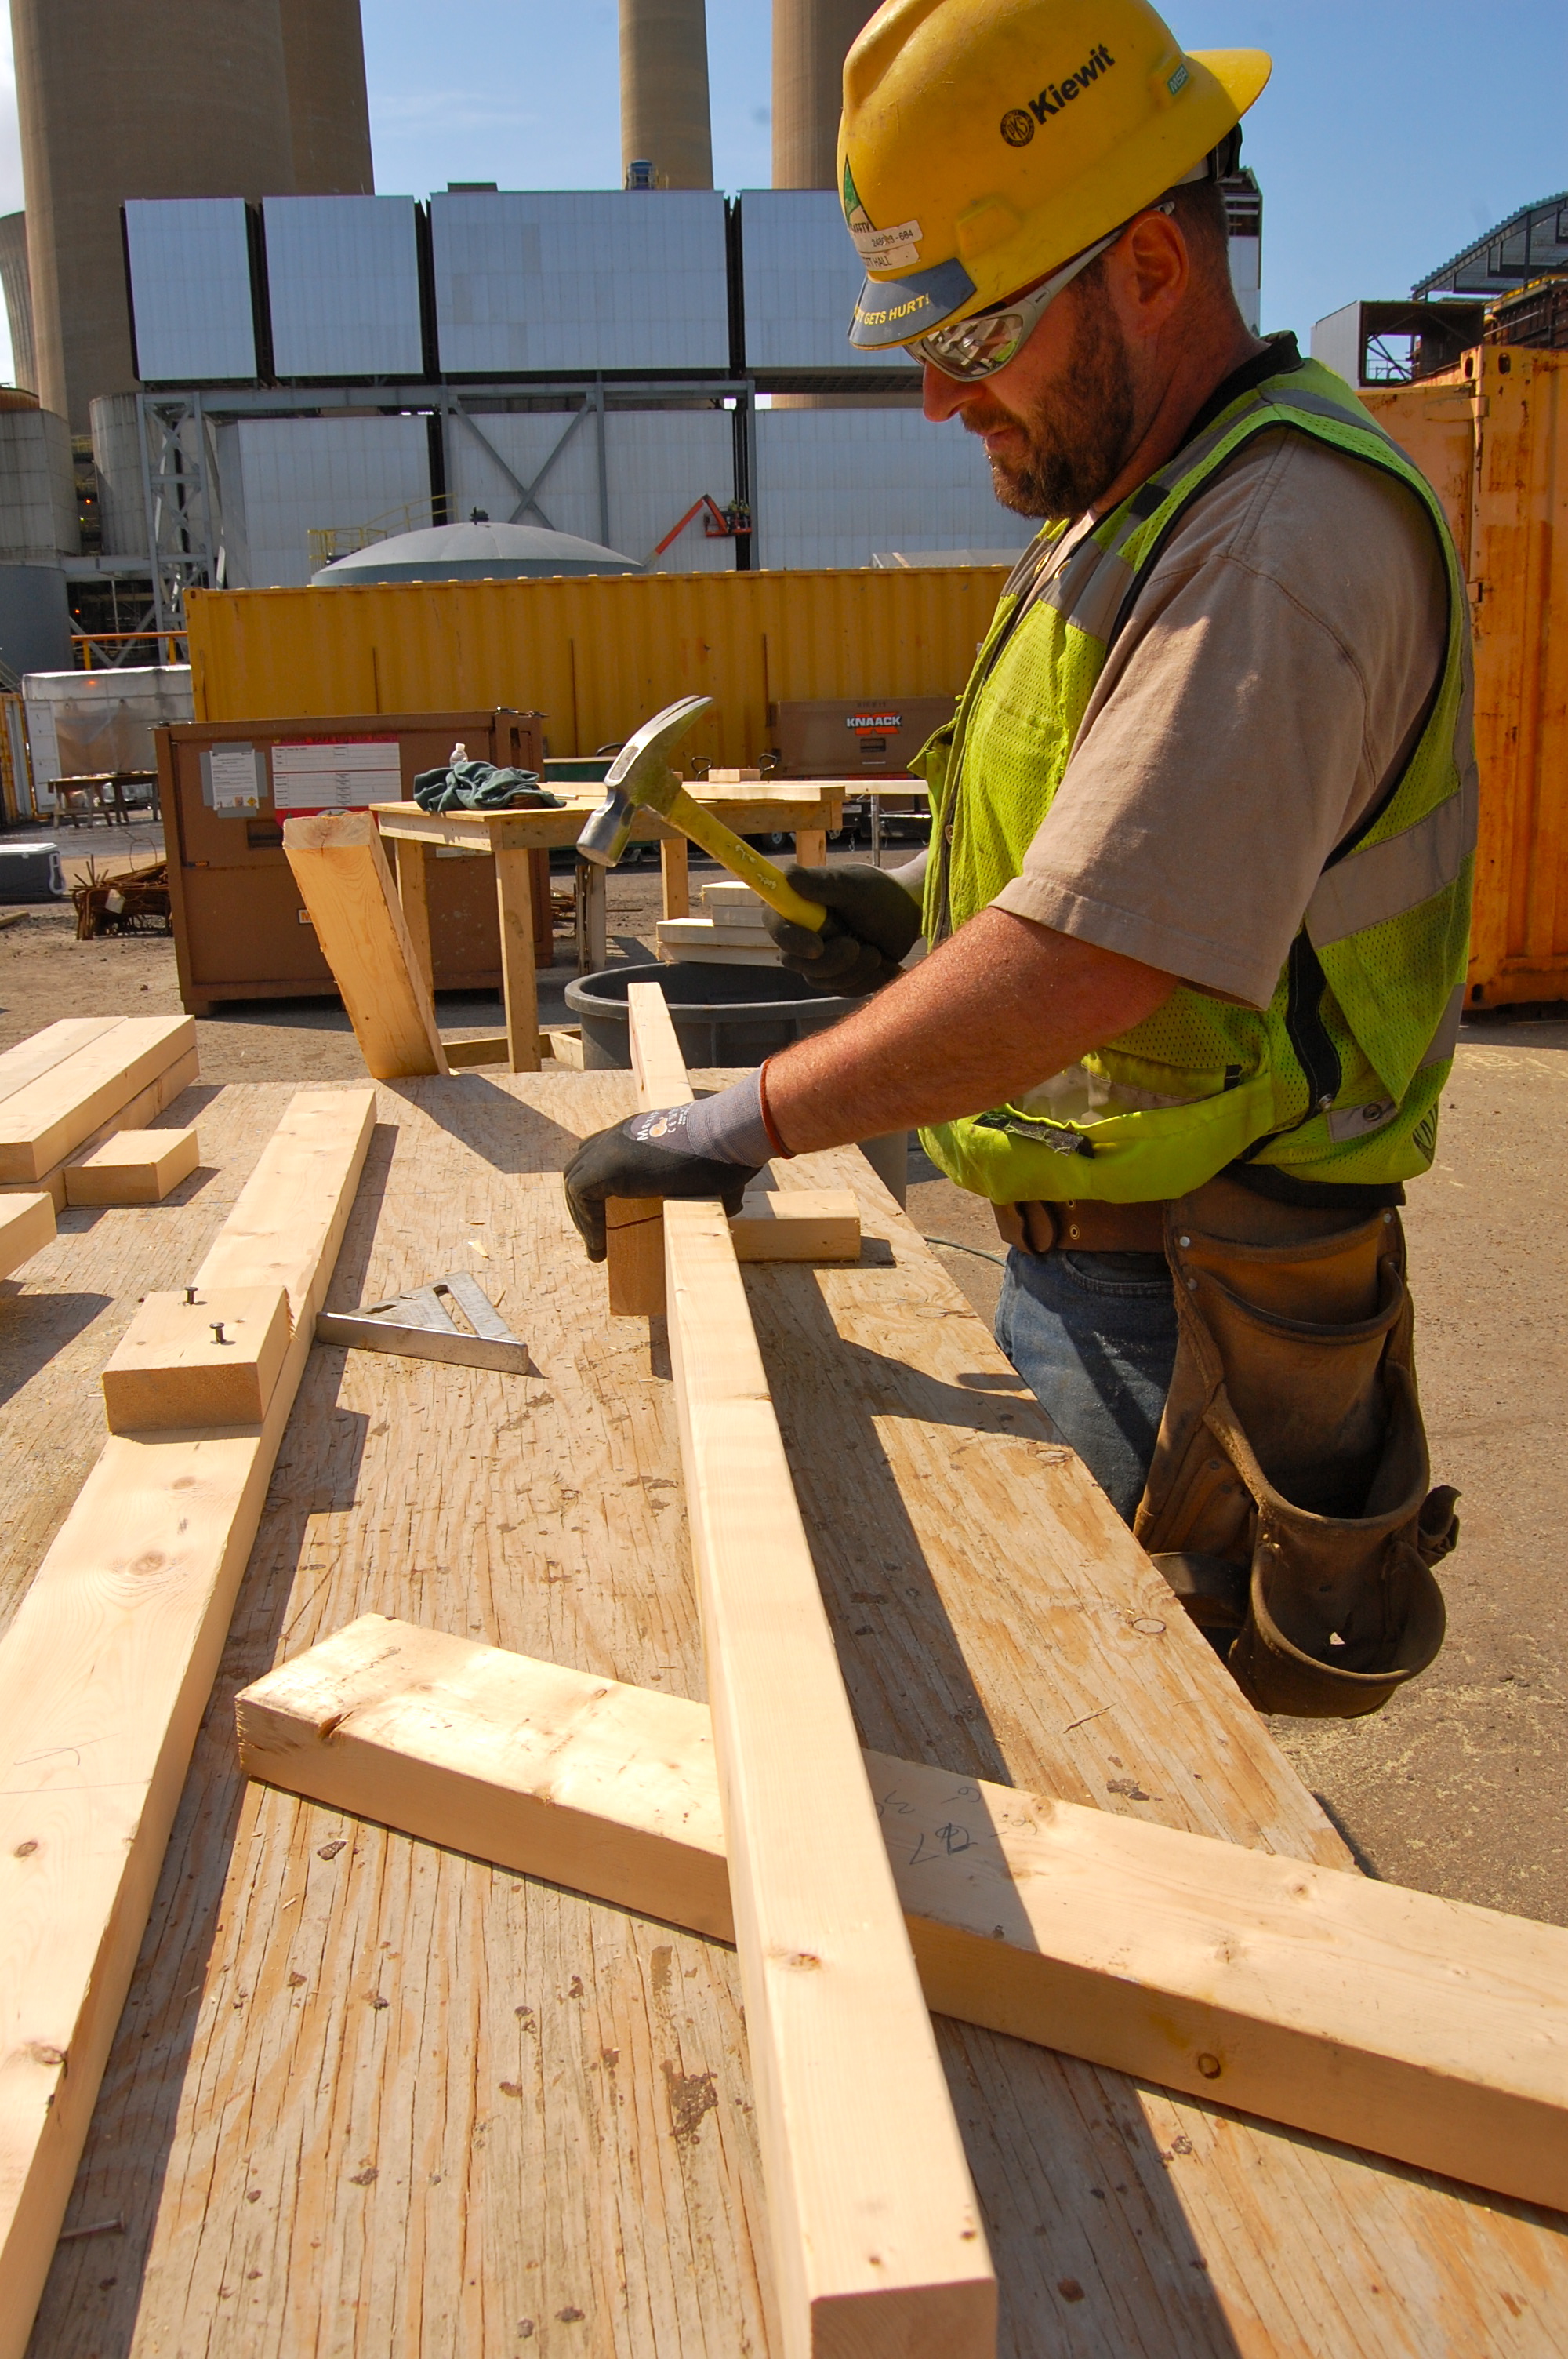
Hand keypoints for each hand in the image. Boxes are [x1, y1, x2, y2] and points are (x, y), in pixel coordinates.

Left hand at [564, 1107, 761, 1259]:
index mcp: (642, 1131)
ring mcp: (610, 1146)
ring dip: (582, 1217)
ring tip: (597, 1248)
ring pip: (574, 1180)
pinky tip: (601, 1245)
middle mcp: (620, 1134)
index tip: (610, 1216)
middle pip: (581, 1165)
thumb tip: (731, 1207)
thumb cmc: (729, 1151)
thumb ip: (720, 1187)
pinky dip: (586, 1221)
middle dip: (585, 1204)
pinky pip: (579, 1193)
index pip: (602, 1151)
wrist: (727, 1137)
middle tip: (598, 1236)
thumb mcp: (720, 1170)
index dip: (600, 1186)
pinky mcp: (607, 1164)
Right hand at [763, 863, 921, 995]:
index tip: (817, 946)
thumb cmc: (879, 893)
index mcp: (796, 907)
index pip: (777, 927)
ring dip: (855, 968)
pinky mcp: (837, 978)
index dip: (791, 940)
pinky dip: (867, 979)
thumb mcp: (852, 885)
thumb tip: (788, 875)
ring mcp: (817, 961)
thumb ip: (821, 883)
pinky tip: (882, 963)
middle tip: (859, 946)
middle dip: (832, 960)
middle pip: (796, 962)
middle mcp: (800, 936)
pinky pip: (843, 990)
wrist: (906, 915)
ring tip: (876, 951)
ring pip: (822, 980)